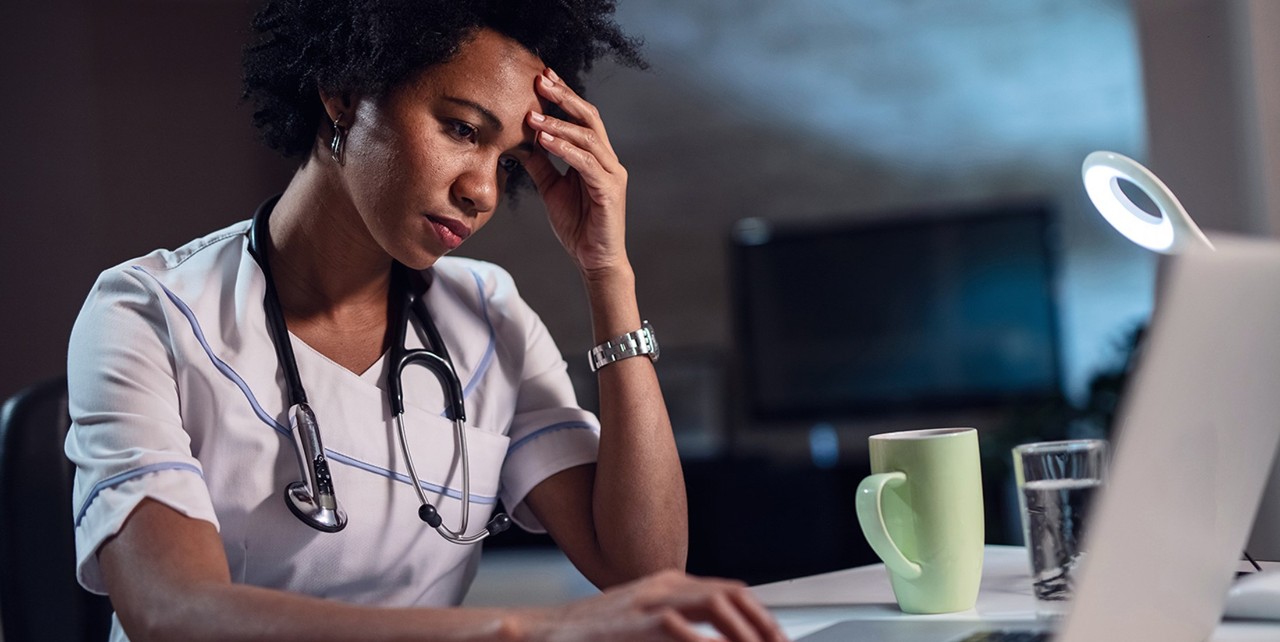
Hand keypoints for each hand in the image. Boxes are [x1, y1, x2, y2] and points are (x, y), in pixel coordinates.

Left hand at [523, 67, 629, 275]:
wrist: (594, 260)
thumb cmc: (577, 225)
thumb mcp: (552, 188)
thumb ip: (541, 164)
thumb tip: (520, 141)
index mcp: (596, 157)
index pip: (582, 117)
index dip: (564, 96)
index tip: (542, 77)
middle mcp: (608, 160)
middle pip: (589, 117)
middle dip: (564, 97)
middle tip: (540, 80)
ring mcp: (611, 174)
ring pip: (588, 137)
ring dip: (559, 124)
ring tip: (533, 116)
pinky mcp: (609, 190)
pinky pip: (586, 163)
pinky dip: (565, 150)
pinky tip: (545, 141)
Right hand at [524, 570, 788, 641]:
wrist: (544, 633)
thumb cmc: (592, 636)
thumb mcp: (643, 621)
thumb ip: (679, 624)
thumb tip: (712, 637)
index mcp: (668, 583)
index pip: (731, 593)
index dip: (761, 617)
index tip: (777, 639)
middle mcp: (664, 585)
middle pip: (732, 596)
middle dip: (764, 624)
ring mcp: (651, 601)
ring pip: (718, 605)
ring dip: (746, 631)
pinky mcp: (637, 623)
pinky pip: (685, 628)